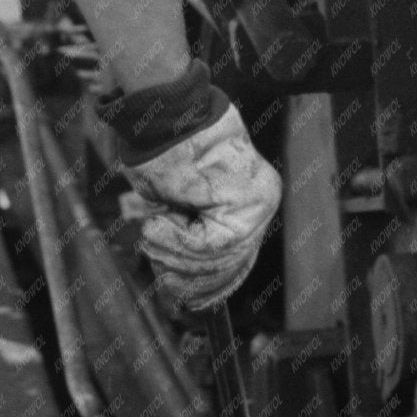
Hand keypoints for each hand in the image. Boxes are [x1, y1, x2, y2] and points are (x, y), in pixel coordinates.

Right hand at [123, 103, 281, 313]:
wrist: (165, 112)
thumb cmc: (165, 150)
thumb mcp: (177, 204)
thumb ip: (188, 238)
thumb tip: (181, 288)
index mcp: (251, 199)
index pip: (238, 257)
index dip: (211, 285)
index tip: (188, 303)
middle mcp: (263, 199)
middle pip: (230, 262)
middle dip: (191, 278)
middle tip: (165, 284)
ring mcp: (259, 198)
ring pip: (218, 257)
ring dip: (176, 254)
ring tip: (152, 234)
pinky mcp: (246, 199)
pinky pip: (210, 243)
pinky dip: (177, 240)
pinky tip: (159, 224)